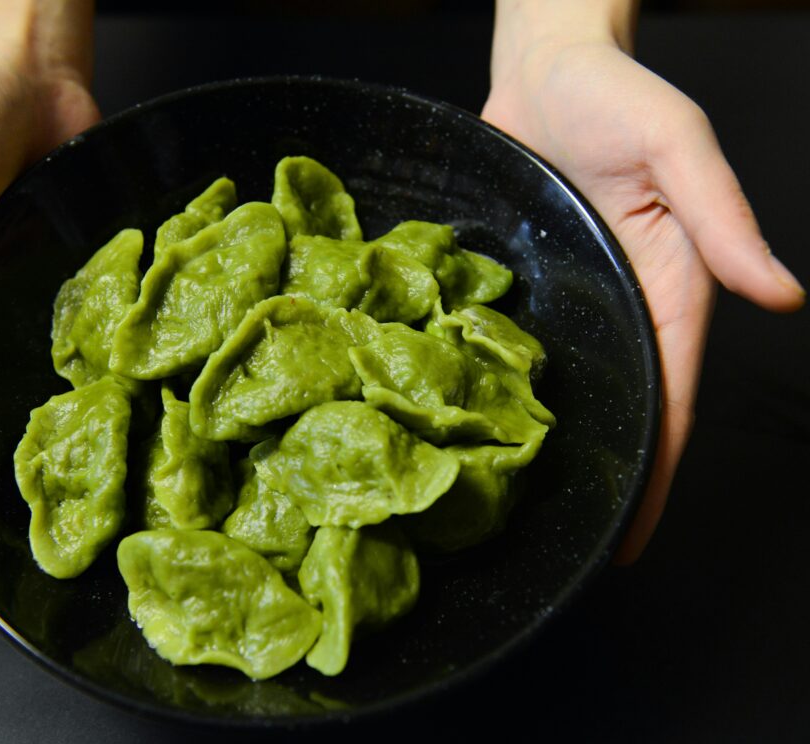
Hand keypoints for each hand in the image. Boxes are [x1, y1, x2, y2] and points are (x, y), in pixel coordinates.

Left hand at [482, 2, 804, 562]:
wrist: (544, 66)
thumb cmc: (617, 94)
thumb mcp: (678, 146)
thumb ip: (724, 217)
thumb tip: (784, 293)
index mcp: (669, 287)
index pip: (670, 399)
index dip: (655, 473)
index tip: (630, 539)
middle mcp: (622, 303)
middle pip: (620, 407)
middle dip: (605, 476)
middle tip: (566, 540)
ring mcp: (571, 296)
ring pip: (569, 387)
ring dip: (553, 442)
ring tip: (520, 505)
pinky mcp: (525, 280)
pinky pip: (515, 345)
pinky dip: (505, 387)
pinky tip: (479, 425)